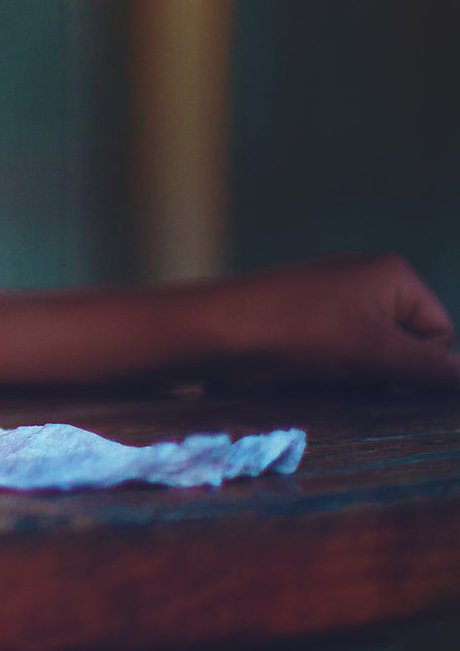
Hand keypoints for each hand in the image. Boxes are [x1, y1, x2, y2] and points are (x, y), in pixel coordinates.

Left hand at [205, 253, 459, 392]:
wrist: (213, 332)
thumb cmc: (298, 334)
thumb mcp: (374, 352)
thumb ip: (430, 368)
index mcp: (392, 274)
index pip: (438, 334)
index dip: (415, 363)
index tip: (376, 367)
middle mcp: (364, 279)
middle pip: (403, 346)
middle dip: (381, 369)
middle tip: (343, 371)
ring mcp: (330, 298)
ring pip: (368, 355)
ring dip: (353, 375)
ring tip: (316, 371)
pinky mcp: (301, 319)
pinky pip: (335, 354)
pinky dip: (326, 371)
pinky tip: (300, 373)